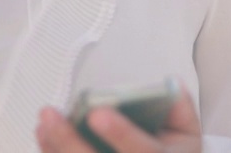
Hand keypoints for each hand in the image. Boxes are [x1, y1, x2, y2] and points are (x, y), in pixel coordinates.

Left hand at [35, 84, 201, 152]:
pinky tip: (44, 136)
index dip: (121, 133)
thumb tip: (170, 85)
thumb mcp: (187, 131)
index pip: (143, 151)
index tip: (97, 113)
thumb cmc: (172, 151)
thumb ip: (179, 107)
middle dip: (70, 143)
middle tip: (50, 116)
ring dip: (56, 148)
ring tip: (43, 123)